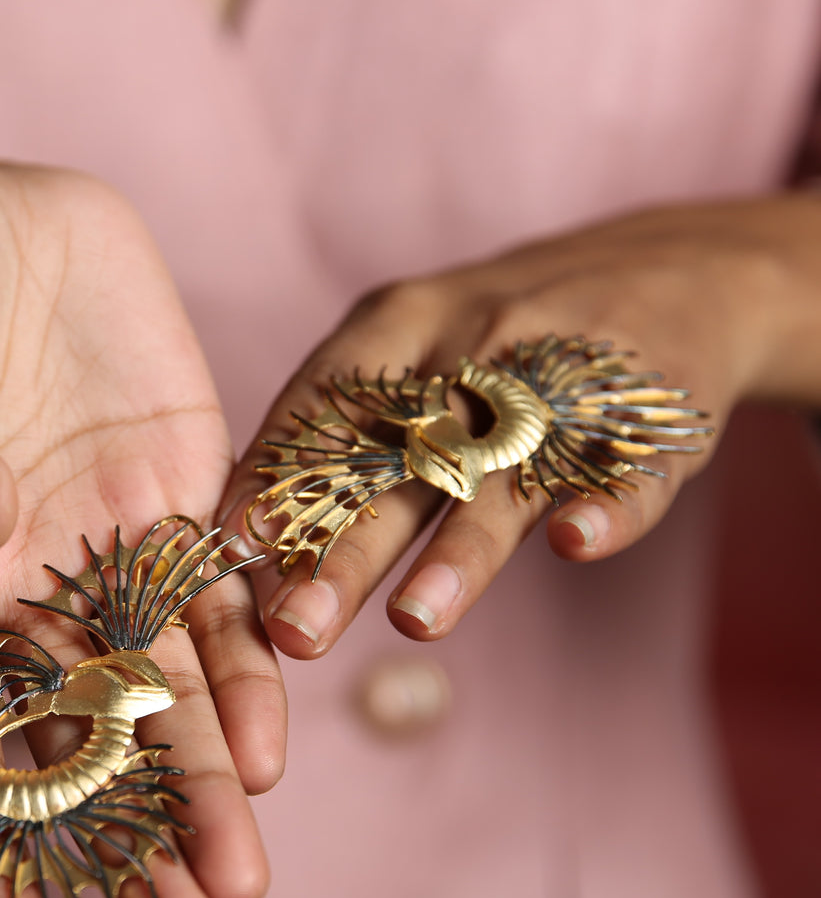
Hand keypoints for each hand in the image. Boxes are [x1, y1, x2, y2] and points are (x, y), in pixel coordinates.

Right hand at [0, 158, 284, 897]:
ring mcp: (99, 548)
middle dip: (127, 855)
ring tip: (238, 888)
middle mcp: (9, 587)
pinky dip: (244, 676)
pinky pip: (217, 602)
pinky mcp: (178, 498)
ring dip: (198, 795)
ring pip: (155, 697)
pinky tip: (270, 752)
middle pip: (66, 747)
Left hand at [219, 195, 820, 657]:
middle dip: (344, 551)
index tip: (229, 551)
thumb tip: (244, 533)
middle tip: (295, 631)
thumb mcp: (412, 345)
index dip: (276, 480)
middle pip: (400, 461)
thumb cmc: (500, 335)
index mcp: (401, 322)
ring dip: (458, 552)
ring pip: (503, 473)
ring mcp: (563, 375)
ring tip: (414, 622)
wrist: (669, 267)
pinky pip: (626, 464)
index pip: (322, 406)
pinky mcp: (648, 412)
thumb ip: (343, 427)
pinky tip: (575, 544)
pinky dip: (606, 503)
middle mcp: (472, 343)